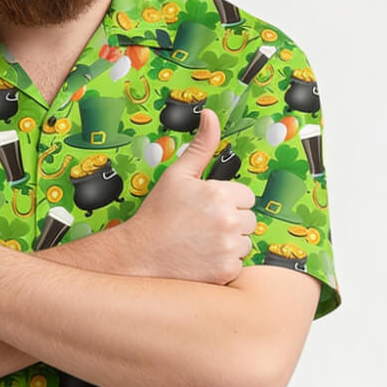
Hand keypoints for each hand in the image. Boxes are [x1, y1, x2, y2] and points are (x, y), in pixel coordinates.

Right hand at [119, 109, 256, 283]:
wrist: (138, 254)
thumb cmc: (157, 214)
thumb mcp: (177, 175)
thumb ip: (201, 145)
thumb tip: (211, 116)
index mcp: (220, 194)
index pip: (246, 196)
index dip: (227, 200)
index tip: (206, 207)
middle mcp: (228, 220)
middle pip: (248, 219)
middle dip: (230, 221)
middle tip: (201, 225)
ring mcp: (229, 248)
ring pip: (245, 242)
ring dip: (229, 243)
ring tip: (201, 242)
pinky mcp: (226, 271)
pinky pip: (238, 264)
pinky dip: (223, 263)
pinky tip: (201, 257)